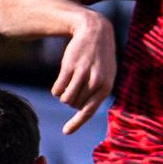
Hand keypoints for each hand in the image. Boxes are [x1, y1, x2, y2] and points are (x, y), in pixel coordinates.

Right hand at [51, 10, 115, 133]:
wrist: (95, 31)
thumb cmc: (100, 57)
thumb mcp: (106, 74)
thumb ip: (98, 93)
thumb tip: (81, 111)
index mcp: (106, 87)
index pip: (88, 111)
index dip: (76, 123)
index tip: (65, 132)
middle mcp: (95, 82)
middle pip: (75, 105)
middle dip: (72, 100)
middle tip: (76, 88)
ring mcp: (82, 74)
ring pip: (66, 99)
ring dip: (63, 96)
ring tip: (68, 86)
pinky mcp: (69, 67)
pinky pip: (57, 89)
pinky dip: (56, 90)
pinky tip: (60, 82)